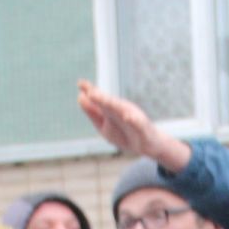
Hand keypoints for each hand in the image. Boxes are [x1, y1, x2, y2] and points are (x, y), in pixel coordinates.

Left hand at [76, 80, 191, 172]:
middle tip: (91, 92)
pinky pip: (138, 124)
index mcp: (111, 110)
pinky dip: (133, 121)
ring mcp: (133, 119)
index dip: (91, 92)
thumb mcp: (104, 125)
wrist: (149, 145)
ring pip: (122, 112)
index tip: (80, 83)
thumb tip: (80, 96)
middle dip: (101, 99)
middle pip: (109, 104)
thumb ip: (92, 112)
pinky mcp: (142, 129)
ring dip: (114, 106)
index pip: (100, 100)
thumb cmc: (124, 134)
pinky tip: (128, 117)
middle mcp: (121, 111)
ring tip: (105, 102)